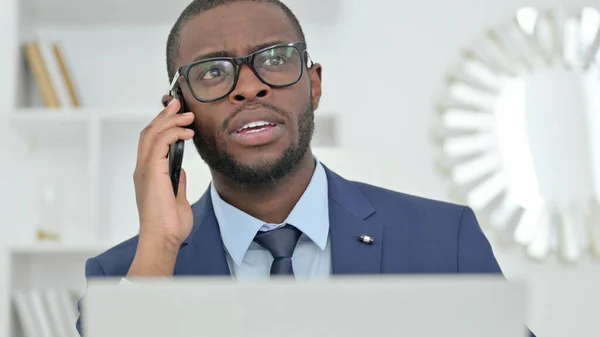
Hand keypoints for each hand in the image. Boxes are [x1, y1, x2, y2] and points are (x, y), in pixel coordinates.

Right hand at [129, 98, 194, 275]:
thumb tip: (181, 170)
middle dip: (165, 115)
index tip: (177, 114)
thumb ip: (177, 182)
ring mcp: (145, 170)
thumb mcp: (177, 197)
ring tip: (187, 114)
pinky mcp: (151, 172)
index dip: (163, 125)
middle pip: (149, 132)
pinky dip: (173, 133)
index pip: (151, 141)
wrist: (163, 239)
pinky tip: (186, 132)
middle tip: (179, 105)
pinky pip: (160, 144)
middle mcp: (143, 169)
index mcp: (148, 174)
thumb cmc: (169, 224)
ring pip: (153, 134)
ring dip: (171, 121)